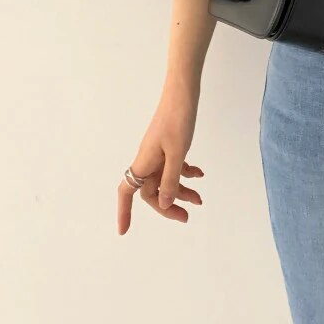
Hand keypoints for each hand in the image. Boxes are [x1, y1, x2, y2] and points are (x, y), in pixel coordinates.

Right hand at [117, 85, 204, 234]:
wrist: (183, 92)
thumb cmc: (178, 120)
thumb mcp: (177, 153)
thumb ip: (171, 179)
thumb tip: (164, 204)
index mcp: (144, 162)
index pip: (127, 191)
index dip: (124, 211)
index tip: (124, 231)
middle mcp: (148, 159)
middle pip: (152, 190)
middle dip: (167, 205)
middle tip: (187, 215)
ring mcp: (159, 151)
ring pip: (166, 179)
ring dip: (180, 190)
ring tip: (199, 199)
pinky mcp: (170, 144)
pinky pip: (174, 165)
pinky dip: (185, 172)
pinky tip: (200, 174)